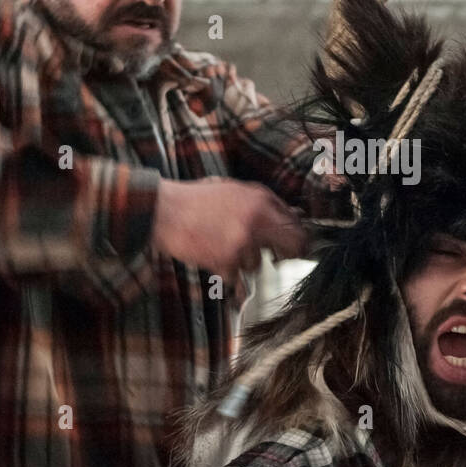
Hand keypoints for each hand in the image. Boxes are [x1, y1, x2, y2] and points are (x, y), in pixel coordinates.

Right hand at [151, 178, 307, 293]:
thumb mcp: (235, 190)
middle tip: (276, 257)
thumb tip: (293, 216)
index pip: (297, 225)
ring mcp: (242, 244)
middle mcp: (256, 222)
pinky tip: (212, 254)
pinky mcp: (226, 262)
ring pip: (257, 264)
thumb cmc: (198, 200)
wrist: (165, 212)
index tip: (298, 248)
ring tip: (223, 246)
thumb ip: (265, 203)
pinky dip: (226, 271)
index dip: (300, 240)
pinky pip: (236, 276)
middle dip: (284, 255)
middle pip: (290, 248)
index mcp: (261, 200)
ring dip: (244, 261)